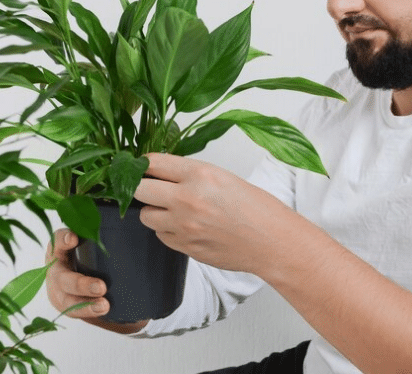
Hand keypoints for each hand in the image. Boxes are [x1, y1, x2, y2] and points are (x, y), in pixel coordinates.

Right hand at [45, 228, 147, 333]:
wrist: (84, 280)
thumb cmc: (91, 253)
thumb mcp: (90, 240)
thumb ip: (100, 232)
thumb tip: (135, 215)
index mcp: (60, 249)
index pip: (57, 241)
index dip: (62, 239)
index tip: (74, 238)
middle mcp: (56, 269)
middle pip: (62, 277)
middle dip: (80, 283)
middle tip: (102, 287)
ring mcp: (59, 289)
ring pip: (67, 298)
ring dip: (86, 303)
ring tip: (105, 305)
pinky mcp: (65, 304)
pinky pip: (74, 310)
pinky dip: (88, 310)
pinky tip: (102, 309)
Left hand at [136, 153, 294, 274]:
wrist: (272, 241)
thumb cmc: (256, 208)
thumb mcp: (223, 176)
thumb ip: (190, 174)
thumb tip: (161, 173)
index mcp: (200, 174)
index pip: (153, 163)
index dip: (143, 164)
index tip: (142, 166)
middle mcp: (187, 199)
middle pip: (139, 189)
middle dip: (141, 187)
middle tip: (150, 187)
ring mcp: (184, 226)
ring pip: (146, 215)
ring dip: (154, 211)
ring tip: (172, 209)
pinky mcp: (185, 247)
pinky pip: (161, 236)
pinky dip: (167, 230)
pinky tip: (185, 226)